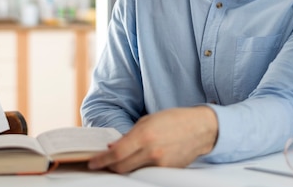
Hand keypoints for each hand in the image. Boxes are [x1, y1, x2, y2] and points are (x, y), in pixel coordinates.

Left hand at [87, 106, 217, 173]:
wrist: (200, 128)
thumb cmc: (173, 120)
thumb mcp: (148, 120)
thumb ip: (130, 135)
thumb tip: (113, 147)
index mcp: (144, 135)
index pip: (116, 154)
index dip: (102, 160)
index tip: (92, 163)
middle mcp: (151, 152)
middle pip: (122, 167)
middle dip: (109, 167)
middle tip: (101, 164)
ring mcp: (161, 164)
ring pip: (134, 171)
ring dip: (124, 168)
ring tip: (118, 163)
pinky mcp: (168, 171)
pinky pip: (148, 172)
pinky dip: (140, 168)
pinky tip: (137, 162)